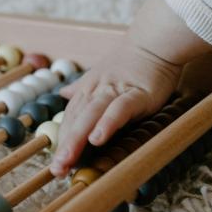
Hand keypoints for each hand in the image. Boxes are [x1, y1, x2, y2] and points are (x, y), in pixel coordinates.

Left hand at [50, 0, 211, 175]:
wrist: (155, 41)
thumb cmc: (132, 61)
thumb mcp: (102, 74)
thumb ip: (83, 88)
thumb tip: (64, 94)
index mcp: (89, 89)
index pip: (71, 118)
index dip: (62, 140)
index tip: (57, 163)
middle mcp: (97, 91)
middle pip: (77, 119)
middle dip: (65, 145)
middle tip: (57, 170)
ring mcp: (116, 91)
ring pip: (91, 115)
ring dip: (77, 138)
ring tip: (67, 160)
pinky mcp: (137, 93)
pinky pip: (119, 109)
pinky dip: (107, 123)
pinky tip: (97, 139)